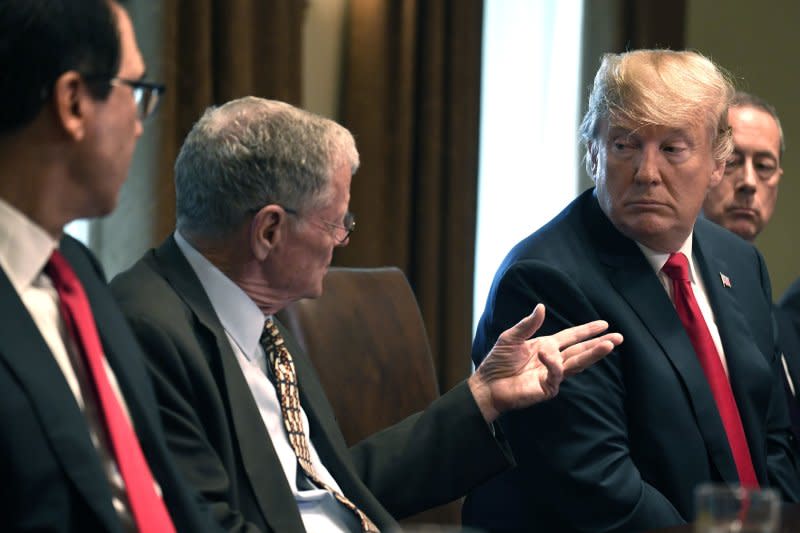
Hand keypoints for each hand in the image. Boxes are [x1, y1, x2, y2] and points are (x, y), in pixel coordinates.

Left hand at [468, 304, 622, 421]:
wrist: (487, 385)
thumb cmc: (497, 362)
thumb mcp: (510, 337)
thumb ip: (527, 325)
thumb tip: (541, 306)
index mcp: (546, 346)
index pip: (571, 337)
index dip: (587, 330)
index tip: (604, 324)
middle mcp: (553, 360)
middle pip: (581, 350)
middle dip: (600, 343)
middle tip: (619, 337)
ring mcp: (551, 375)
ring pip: (577, 363)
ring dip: (592, 354)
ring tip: (608, 345)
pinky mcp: (546, 388)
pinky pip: (556, 375)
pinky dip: (554, 364)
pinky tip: (549, 355)